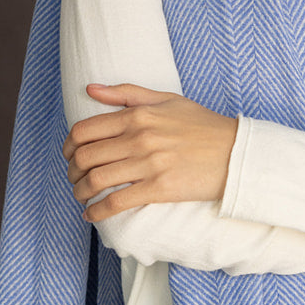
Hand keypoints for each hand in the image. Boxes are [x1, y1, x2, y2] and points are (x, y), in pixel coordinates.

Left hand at [61, 82, 238, 217]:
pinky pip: (116, 202)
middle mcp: (139, 137)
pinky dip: (97, 211)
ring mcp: (148, 163)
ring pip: (95, 180)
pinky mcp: (159, 188)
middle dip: (71, 172)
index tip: (70, 156)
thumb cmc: (203, 126)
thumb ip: (127, 93)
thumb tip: (90, 89)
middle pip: (85, 156)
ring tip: (81, 197)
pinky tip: (92, 214)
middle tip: (74, 179)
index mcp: (137, 114)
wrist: (236, 153)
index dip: (68, 146)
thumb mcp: (167, 100)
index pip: (84, 130)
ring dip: (80, 192)